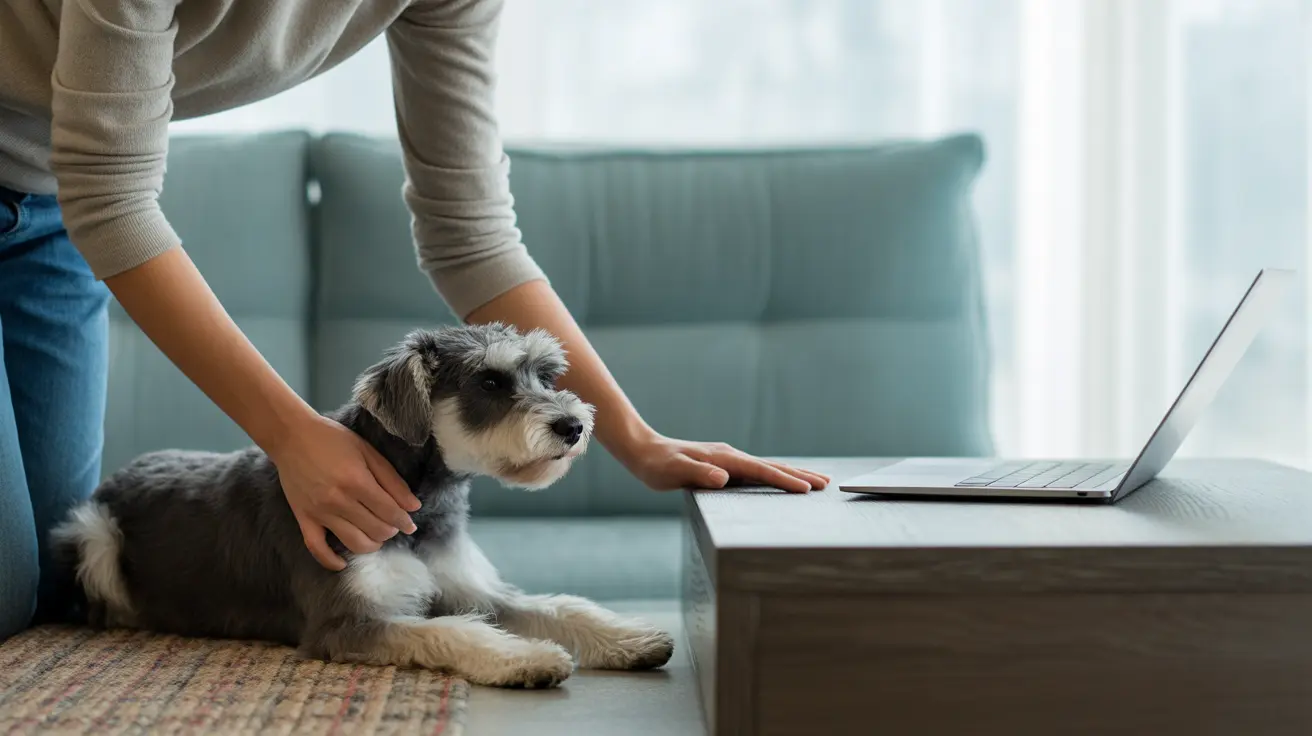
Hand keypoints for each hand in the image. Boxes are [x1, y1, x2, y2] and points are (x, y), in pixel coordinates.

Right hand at [270, 414, 421, 569]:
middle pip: (376, 530)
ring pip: (354, 543)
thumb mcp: (368, 452)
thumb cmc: (332, 439)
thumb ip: (392, 480)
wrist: (291, 436)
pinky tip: (343, 563)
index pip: (390, 512)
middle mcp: (338, 500)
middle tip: (392, 524)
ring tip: (376, 536)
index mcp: (357, 481)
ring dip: (372, 545)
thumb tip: (413, 506)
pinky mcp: (304, 518)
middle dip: (391, 531)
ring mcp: (319, 512)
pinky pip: (316, 548)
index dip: (405, 521)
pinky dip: (331, 561)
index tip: (410, 524)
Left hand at [617, 431, 830, 493]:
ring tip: (814, 482)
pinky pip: (756, 472)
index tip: (806, 489)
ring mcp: (729, 460)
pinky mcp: (724, 465)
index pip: (761, 471)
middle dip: (800, 475)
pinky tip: (780, 481)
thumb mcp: (674, 472)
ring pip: (767, 468)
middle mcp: (731, 456)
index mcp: (724, 459)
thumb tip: (724, 478)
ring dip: (791, 474)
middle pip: (772, 467)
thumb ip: (698, 474)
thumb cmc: (657, 466)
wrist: (644, 451)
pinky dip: (774, 476)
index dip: (784, 480)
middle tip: (826, 484)